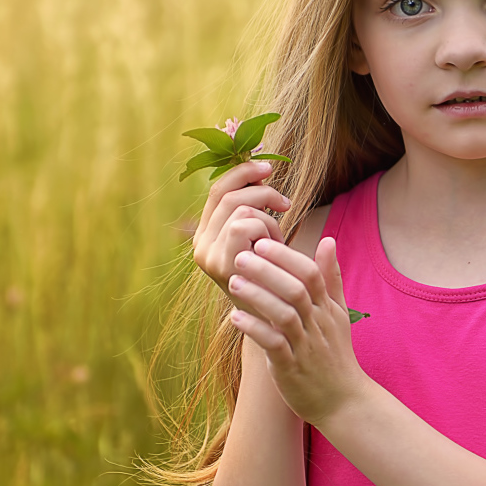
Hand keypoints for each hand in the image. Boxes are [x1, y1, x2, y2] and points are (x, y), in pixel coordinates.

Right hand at [191, 161, 291, 291]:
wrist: (277, 320)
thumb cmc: (275, 275)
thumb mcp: (263, 238)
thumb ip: (255, 207)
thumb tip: (260, 165)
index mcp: (206, 234)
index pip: (218, 189)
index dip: (243, 171)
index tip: (269, 166)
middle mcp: (200, 244)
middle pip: (228, 194)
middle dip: (262, 192)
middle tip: (285, 204)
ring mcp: (207, 255)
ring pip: (240, 209)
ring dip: (268, 220)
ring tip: (277, 242)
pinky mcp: (219, 265)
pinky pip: (245, 225)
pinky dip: (266, 231)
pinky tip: (273, 251)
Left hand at [227, 236, 367, 424]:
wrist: (344, 402)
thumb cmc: (336, 355)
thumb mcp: (338, 314)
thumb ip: (331, 278)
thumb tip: (328, 240)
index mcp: (327, 308)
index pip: (310, 274)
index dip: (286, 256)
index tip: (262, 241)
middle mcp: (318, 324)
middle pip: (296, 290)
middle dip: (268, 270)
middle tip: (241, 255)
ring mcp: (305, 346)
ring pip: (284, 315)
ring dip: (258, 296)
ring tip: (233, 282)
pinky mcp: (291, 368)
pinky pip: (274, 345)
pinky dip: (254, 330)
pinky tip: (235, 318)